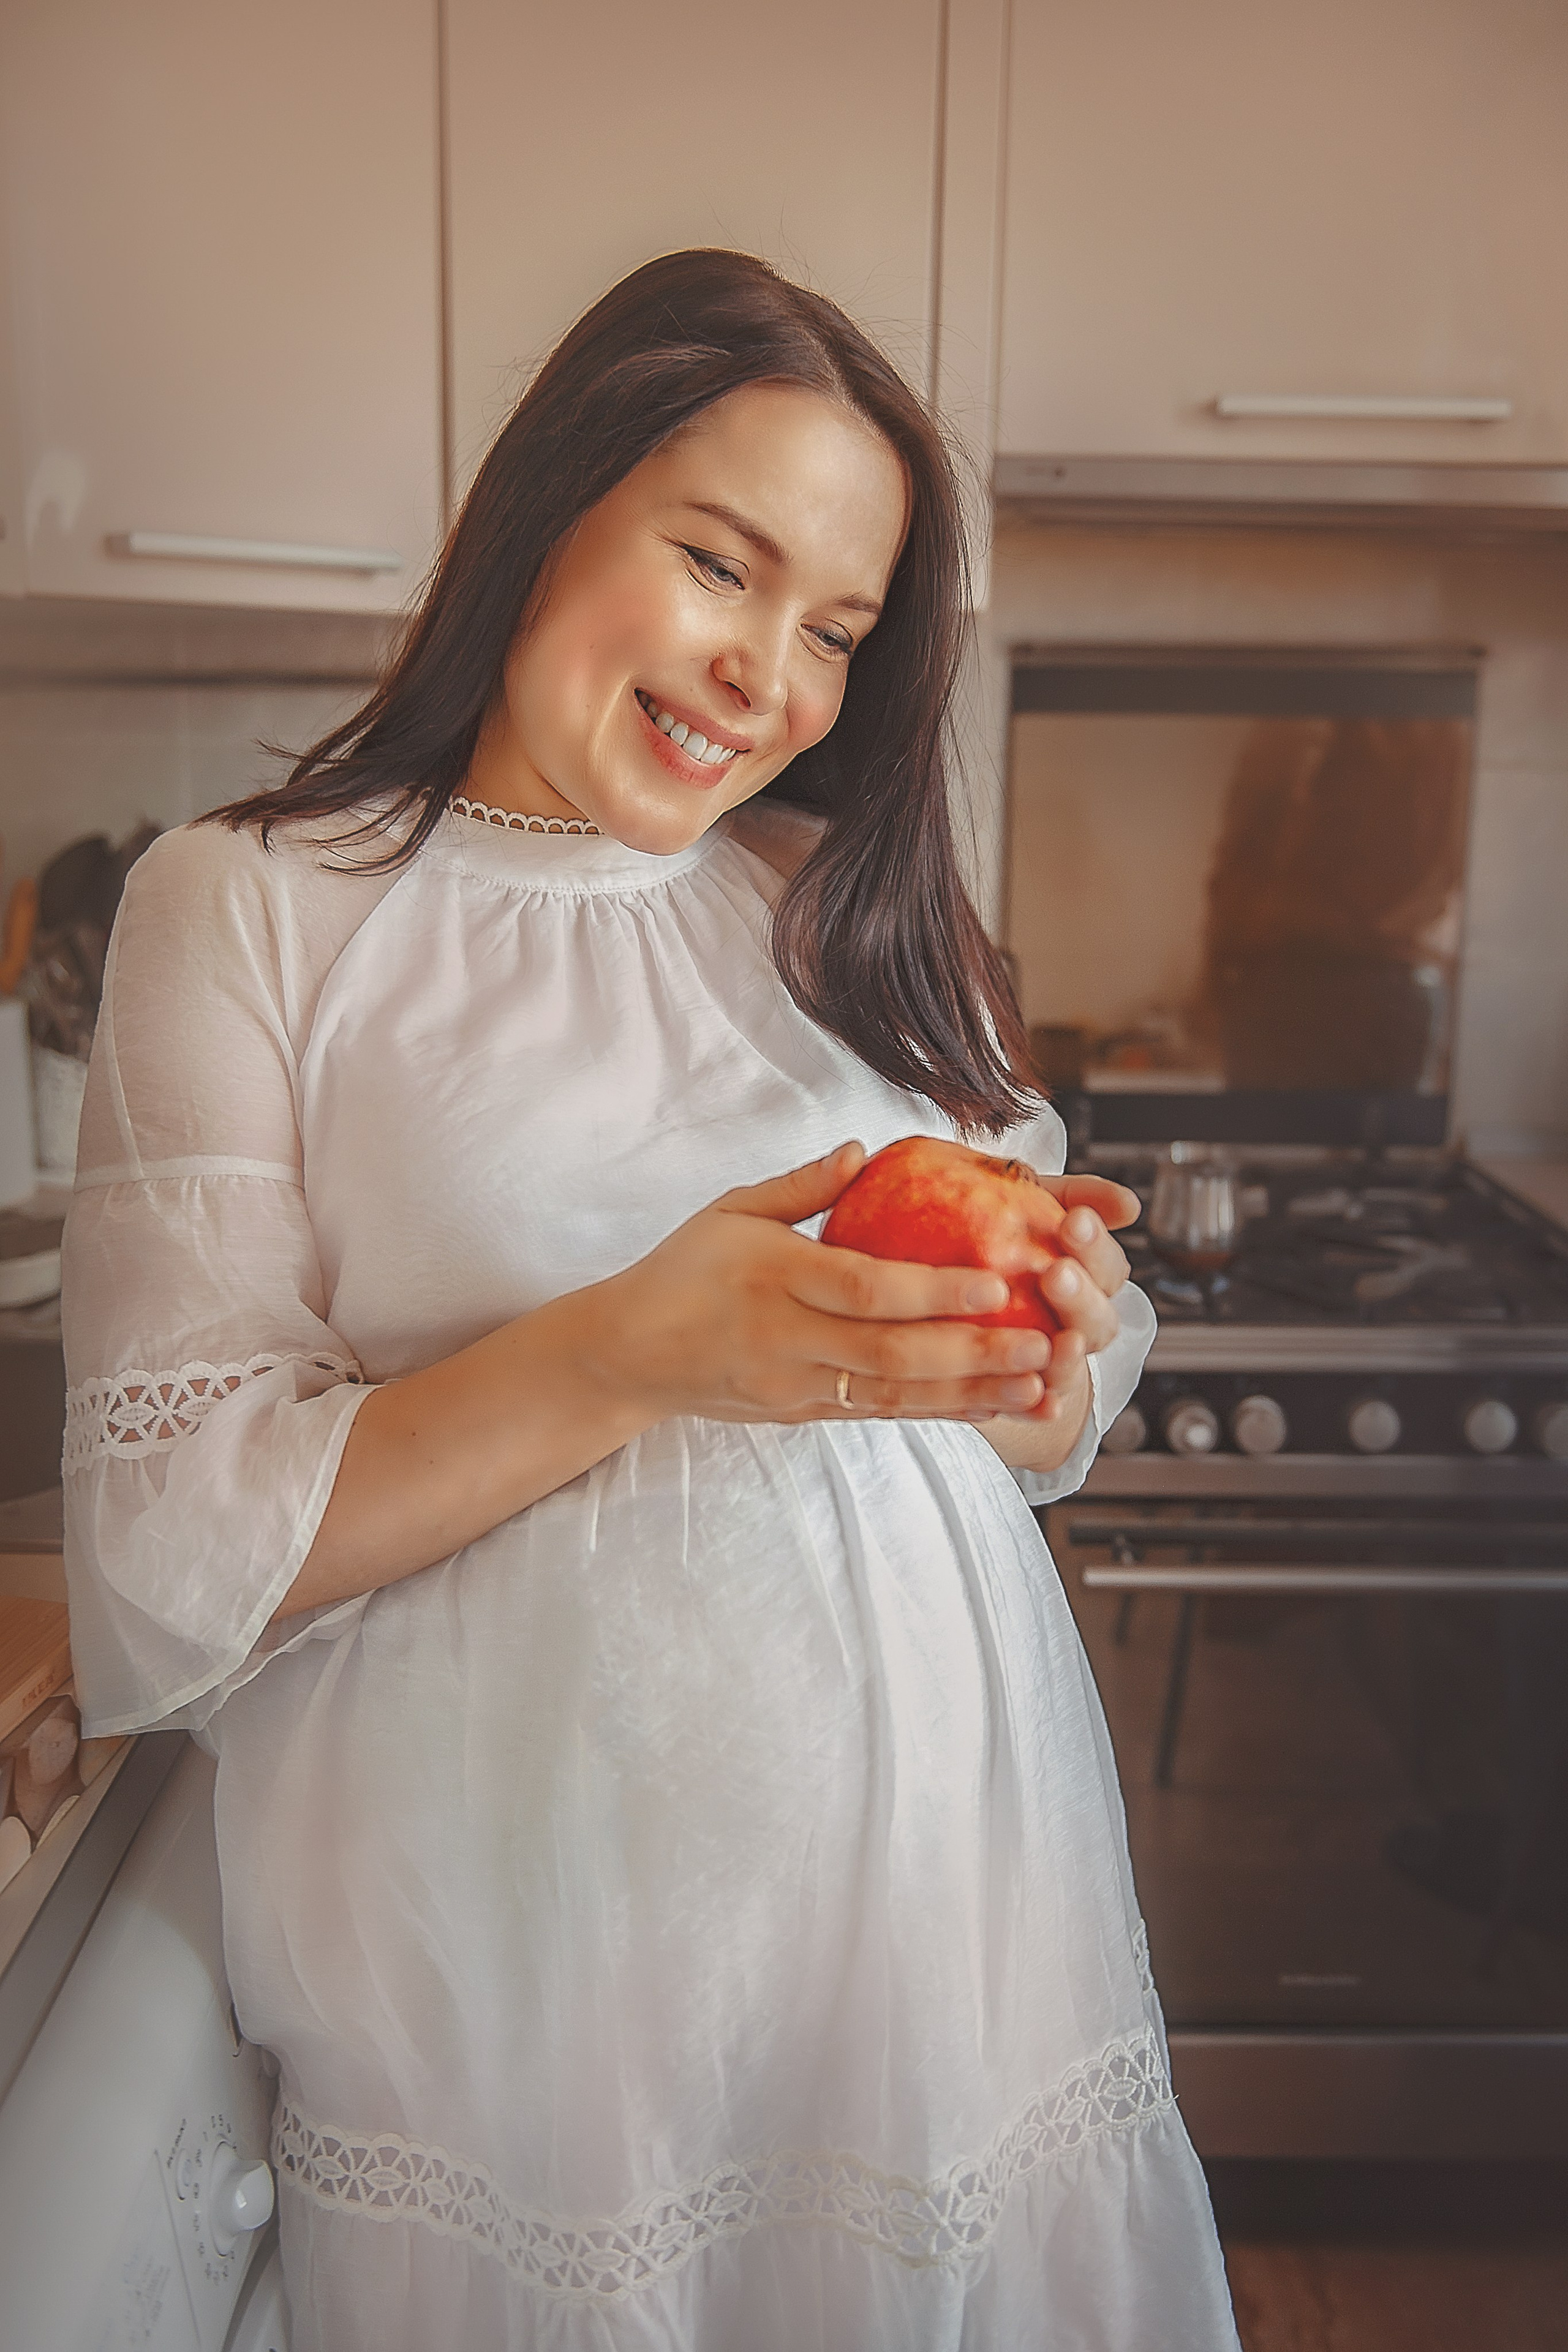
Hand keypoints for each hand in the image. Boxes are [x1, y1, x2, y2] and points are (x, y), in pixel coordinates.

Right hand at [584, 1143, 1062, 1425]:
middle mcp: (784, 1337)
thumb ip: (800, 1187)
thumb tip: (864, 1151)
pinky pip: (879, 1414)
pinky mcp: (801, 1414)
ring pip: (893, 1395)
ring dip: (971, 1394)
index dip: (929, 1292)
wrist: (627, 1352)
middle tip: (1043, 1345)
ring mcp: (793, 1386)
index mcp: (771, 1275)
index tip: (992, 1284)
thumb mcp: (730, 1211)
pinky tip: (990, 1407)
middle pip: (889, 1351)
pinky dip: (938, 1412)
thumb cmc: (684, 1269)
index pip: (860, 1288)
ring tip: (1038, 1387)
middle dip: (972, 1353)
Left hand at [998, 1175, 1139, 1433]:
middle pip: (1098, 1320)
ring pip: (1072, 1367)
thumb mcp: (1026, 1204)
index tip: (1074, 1220)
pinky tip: (1038, 1400)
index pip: (1108, 1267)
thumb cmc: (995, 1239)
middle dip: (1081, 1297)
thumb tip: (1127, 1205)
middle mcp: (1078, 1325)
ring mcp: (1054, 1364)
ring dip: (1069, 1356)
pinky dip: (1041, 1408)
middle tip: (1056, 1273)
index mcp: (1087, 1278)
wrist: (954, 1299)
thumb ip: (1071, 1196)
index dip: (1096, 1246)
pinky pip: (1036, 1409)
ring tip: (1059, 1340)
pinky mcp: (1023, 1397)